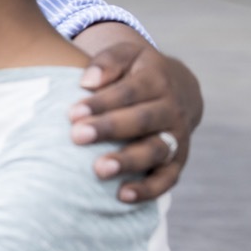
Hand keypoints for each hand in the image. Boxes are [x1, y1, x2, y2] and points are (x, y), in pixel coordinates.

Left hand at [69, 42, 202, 202]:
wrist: (179, 88)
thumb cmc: (137, 71)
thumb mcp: (126, 55)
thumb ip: (107, 62)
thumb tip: (87, 81)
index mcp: (157, 81)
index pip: (129, 92)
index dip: (101, 102)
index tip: (72, 113)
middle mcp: (171, 110)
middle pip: (142, 121)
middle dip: (109, 129)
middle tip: (77, 136)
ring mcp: (177, 137)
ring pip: (156, 151)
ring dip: (128, 162)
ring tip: (99, 170)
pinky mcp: (177, 161)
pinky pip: (167, 179)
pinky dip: (148, 190)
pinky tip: (121, 196)